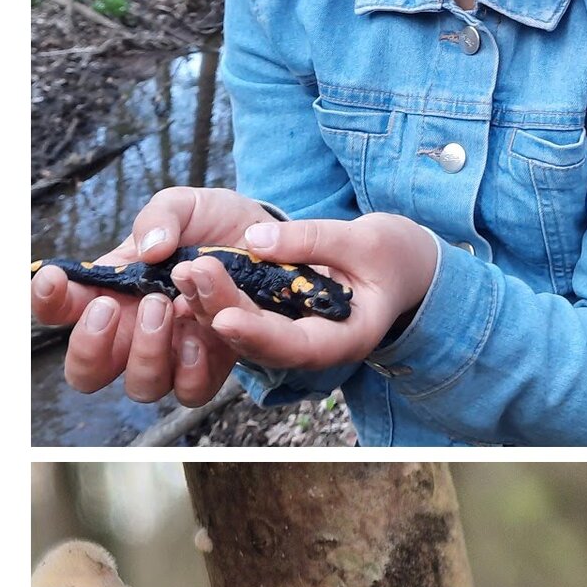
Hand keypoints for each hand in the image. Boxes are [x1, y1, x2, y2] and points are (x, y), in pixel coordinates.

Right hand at [31, 186, 265, 403]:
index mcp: (111, 293)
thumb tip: (147, 249)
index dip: (46, 303)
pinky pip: (191, 391)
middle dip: (91, 345)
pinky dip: (192, 368)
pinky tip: (202, 333)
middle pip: (87, 374)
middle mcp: (134, 333)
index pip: (61, 312)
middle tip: (114, 305)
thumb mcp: (186, 206)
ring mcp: (173, 354)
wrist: (273, 242)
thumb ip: (160, 218)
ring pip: (141, 387)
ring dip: (147, 351)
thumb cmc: (214, 225)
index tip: (54, 277)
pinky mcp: (214, 365)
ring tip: (167, 307)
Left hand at [174, 214, 438, 370]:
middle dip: (221, 311)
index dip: (260, 335)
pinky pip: (242, 318)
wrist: (402, 265)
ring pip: (244, 335)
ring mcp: (295, 337)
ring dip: (209, 305)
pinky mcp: (279, 320)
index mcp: (348, 337)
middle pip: (261, 345)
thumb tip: (254, 240)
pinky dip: (215, 299)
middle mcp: (316, 347)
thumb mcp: (365, 239)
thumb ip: (312, 239)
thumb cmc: (393, 254)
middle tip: (191, 272)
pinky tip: (190, 273)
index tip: (224, 317)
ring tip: (183, 268)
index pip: (300, 347)